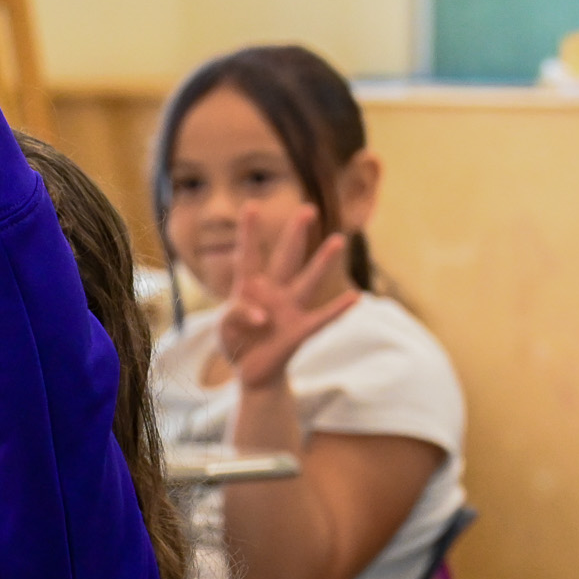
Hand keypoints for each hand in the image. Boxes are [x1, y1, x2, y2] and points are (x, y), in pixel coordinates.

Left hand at [218, 204, 359, 391]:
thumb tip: (263, 316)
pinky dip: (338, 309)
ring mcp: (289, 309)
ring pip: (309, 281)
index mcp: (250, 287)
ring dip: (323, 261)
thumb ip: (234, 314)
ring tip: (338, 239)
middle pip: (286, 257)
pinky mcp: (300, 331)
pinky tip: (355, 296)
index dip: (249, 232)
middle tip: (307, 209)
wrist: (251, 373)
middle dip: (296, 234)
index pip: (248, 254)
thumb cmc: (237, 342)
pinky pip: (322, 318)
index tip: (251, 205)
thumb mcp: (223, 327)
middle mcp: (274, 292)